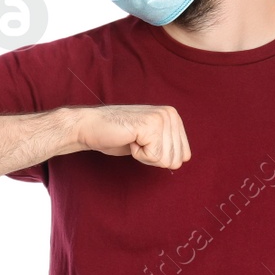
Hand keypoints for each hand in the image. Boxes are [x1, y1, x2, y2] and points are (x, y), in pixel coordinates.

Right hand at [76, 104, 190, 168]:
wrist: (90, 127)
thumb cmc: (117, 136)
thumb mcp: (150, 139)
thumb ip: (167, 144)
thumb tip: (184, 159)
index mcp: (173, 116)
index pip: (184, 155)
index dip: (160, 158)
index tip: (144, 144)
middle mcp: (170, 114)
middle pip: (176, 159)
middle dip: (153, 158)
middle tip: (136, 142)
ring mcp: (161, 118)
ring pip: (166, 160)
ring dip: (145, 156)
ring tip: (132, 140)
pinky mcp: (150, 126)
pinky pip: (154, 157)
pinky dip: (138, 155)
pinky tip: (129, 140)